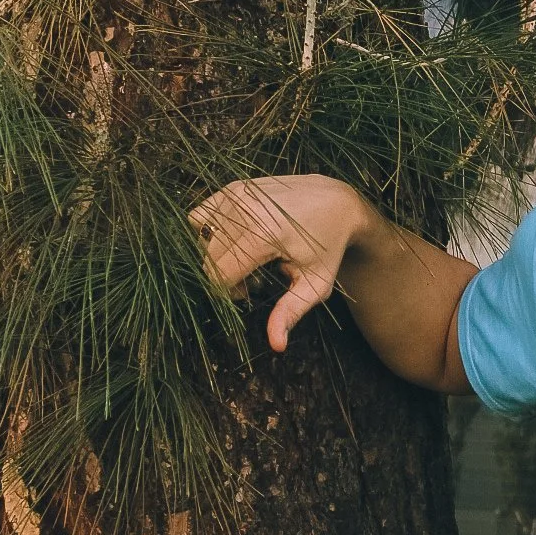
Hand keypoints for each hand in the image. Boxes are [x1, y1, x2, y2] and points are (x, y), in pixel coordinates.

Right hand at [189, 173, 375, 351]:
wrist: (336, 203)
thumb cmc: (327, 248)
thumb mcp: (315, 285)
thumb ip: (290, 312)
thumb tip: (276, 347)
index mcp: (263, 234)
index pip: (218, 276)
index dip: (229, 293)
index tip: (251, 291)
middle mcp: (245, 210)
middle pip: (207, 259)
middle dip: (224, 276)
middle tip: (255, 276)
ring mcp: (237, 195)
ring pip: (200, 239)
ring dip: (215, 254)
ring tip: (246, 256)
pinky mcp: (233, 188)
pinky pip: (200, 217)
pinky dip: (209, 232)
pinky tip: (235, 238)